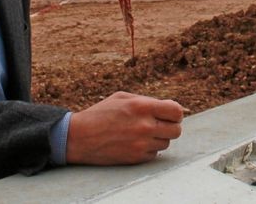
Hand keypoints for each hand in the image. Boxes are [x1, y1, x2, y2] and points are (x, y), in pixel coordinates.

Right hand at [65, 91, 184, 164]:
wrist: (79, 137)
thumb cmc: (101, 114)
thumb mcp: (123, 98)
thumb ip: (148, 101)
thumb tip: (169, 108)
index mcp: (142, 107)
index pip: (176, 111)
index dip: (175, 113)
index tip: (169, 114)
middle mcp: (144, 126)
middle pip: (176, 130)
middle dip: (170, 126)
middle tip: (160, 124)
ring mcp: (141, 144)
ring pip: (166, 143)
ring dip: (158, 138)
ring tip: (142, 133)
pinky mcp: (136, 158)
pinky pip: (154, 154)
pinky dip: (148, 149)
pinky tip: (135, 142)